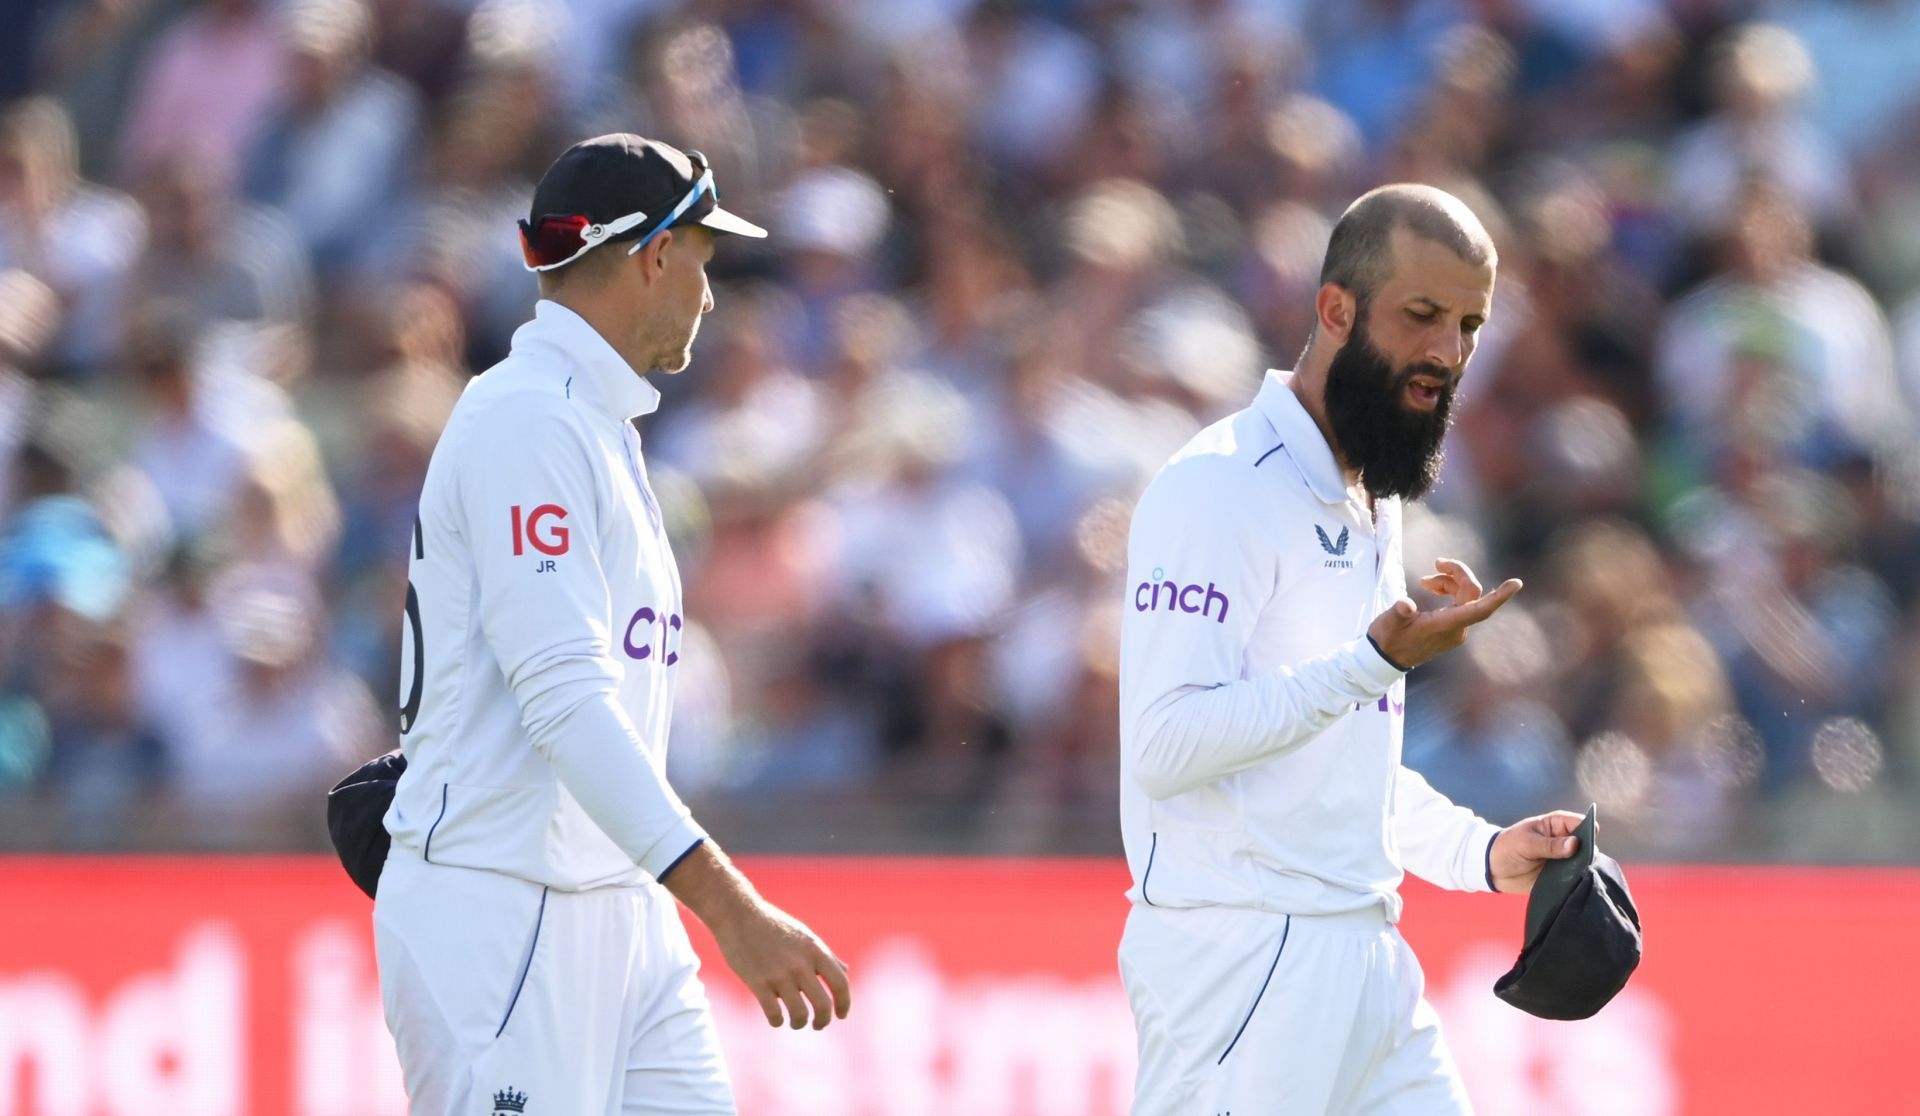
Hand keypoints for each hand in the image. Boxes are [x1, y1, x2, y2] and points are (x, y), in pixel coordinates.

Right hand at [709, 896, 851, 1030]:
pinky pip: (774, 1014)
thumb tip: (845, 971)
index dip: (844, 1003)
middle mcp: (800, 964)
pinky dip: (777, 1021)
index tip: (841, 1014)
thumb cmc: (774, 926)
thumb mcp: (805, 936)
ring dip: (799, 1023)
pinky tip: (776, 1018)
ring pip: (799, 1014)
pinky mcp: (757, 983)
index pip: (840, 983)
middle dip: (823, 1020)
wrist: (739, 915)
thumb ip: (826, 956)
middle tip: (818, 1024)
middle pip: (823, 1005)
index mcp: (815, 951)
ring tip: (796, 1021)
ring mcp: (778, 975)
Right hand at [1367, 558, 1520, 669]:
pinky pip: (1459, 603)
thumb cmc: (1387, 640)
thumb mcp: (1388, 624)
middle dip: (1458, 574)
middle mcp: (1457, 629)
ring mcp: (1456, 629)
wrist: (1385, 660)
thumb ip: (1399, 612)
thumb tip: (1406, 604)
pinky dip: (1449, 590)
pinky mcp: (1451, 628)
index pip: (1479, 609)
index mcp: (1446, 626)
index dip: (1499, 596)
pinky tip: (1432, 587)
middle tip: (1437, 562)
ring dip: (1450, 582)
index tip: (1516, 583)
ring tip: (1426, 579)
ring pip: (1465, 597)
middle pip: (1471, 594)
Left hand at [1489, 810, 1587, 893]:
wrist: (1493, 869)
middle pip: (1586, 844)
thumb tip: (1575, 844)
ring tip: (1578, 874)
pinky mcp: (1562, 876)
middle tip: (1582, 861)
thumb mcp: (1526, 843)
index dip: (1587, 830)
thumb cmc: (1508, 847)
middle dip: (1588, 852)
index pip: (1580, 823)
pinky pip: (1575, 878)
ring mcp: (1565, 859)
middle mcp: (1565, 841)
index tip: (1584, 842)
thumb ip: (1550, 845)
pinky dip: (1577, 881)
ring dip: (1583, 868)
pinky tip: (1576, 884)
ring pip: (1584, 862)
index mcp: (1557, 825)